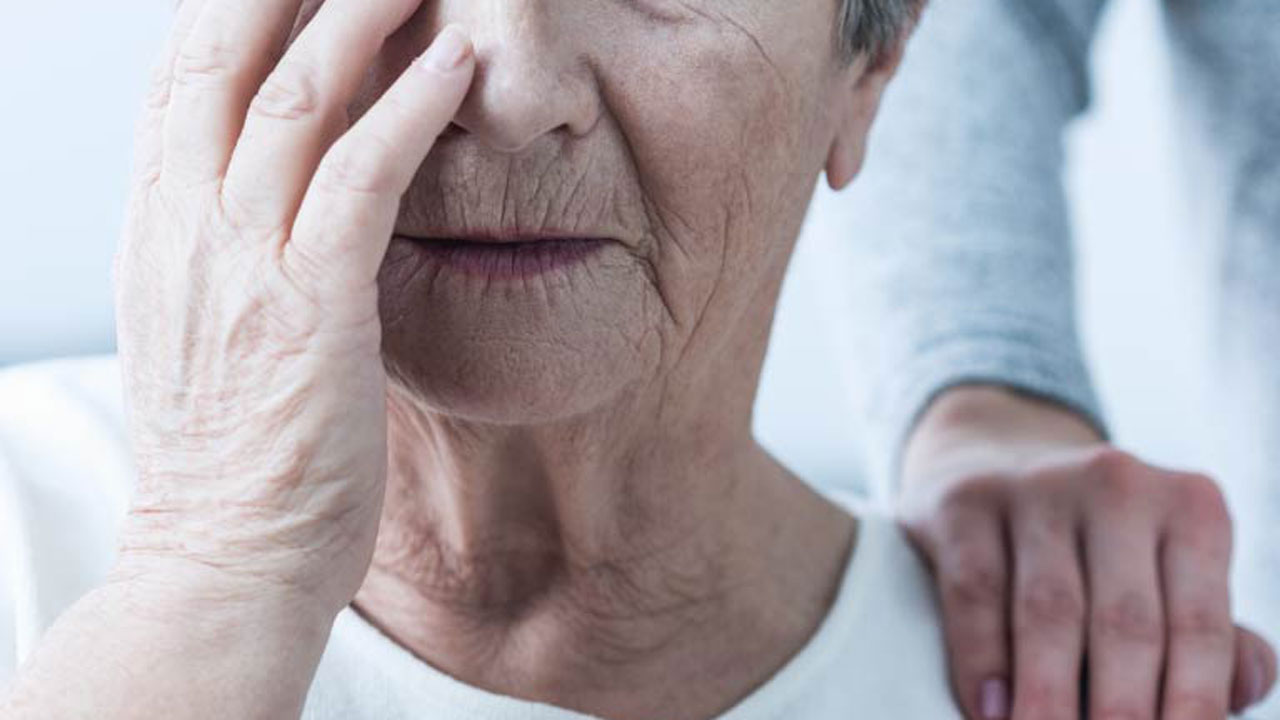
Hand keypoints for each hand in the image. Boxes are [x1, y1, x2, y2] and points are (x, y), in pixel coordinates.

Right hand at [113, 0, 473, 617]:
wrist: (223, 560)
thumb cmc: (232, 455)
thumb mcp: (202, 330)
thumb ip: (224, 249)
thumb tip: (269, 192)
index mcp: (158, 229)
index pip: (180, 79)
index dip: (228, 4)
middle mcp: (185, 228)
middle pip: (222, 59)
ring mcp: (240, 265)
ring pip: (290, 100)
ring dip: (356, 18)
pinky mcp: (308, 309)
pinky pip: (358, 183)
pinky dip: (405, 115)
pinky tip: (453, 67)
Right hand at [899, 386, 1276, 719]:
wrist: (997, 461)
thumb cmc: (1099, 546)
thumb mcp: (1166, 574)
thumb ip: (1211, 637)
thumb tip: (1244, 689)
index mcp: (1190, 507)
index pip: (1200, 627)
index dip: (1192, 708)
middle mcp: (1117, 484)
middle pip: (1125, 623)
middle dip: (1119, 714)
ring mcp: (1036, 486)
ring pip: (1049, 611)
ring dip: (1048, 698)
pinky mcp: (965, 500)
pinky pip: (976, 591)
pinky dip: (983, 661)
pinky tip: (989, 711)